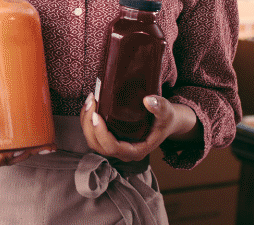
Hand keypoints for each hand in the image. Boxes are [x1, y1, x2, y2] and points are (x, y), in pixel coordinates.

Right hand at [0, 83, 50, 173]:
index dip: (1, 161)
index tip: (12, 149)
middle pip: (2, 162)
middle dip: (20, 156)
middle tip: (37, 147)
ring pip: (10, 157)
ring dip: (28, 152)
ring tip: (45, 145)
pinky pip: (13, 146)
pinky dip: (28, 145)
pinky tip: (44, 142)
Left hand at [79, 93, 196, 161]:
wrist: (167, 121)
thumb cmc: (166, 119)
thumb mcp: (167, 111)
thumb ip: (160, 106)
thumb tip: (148, 100)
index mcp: (137, 150)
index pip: (113, 148)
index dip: (101, 133)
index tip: (96, 115)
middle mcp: (124, 152)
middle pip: (98, 145)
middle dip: (89, 125)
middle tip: (92, 102)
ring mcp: (117, 147)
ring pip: (93, 141)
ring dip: (86, 121)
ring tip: (90, 100)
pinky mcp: (112, 139)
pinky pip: (94, 134)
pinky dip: (88, 120)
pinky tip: (91, 104)